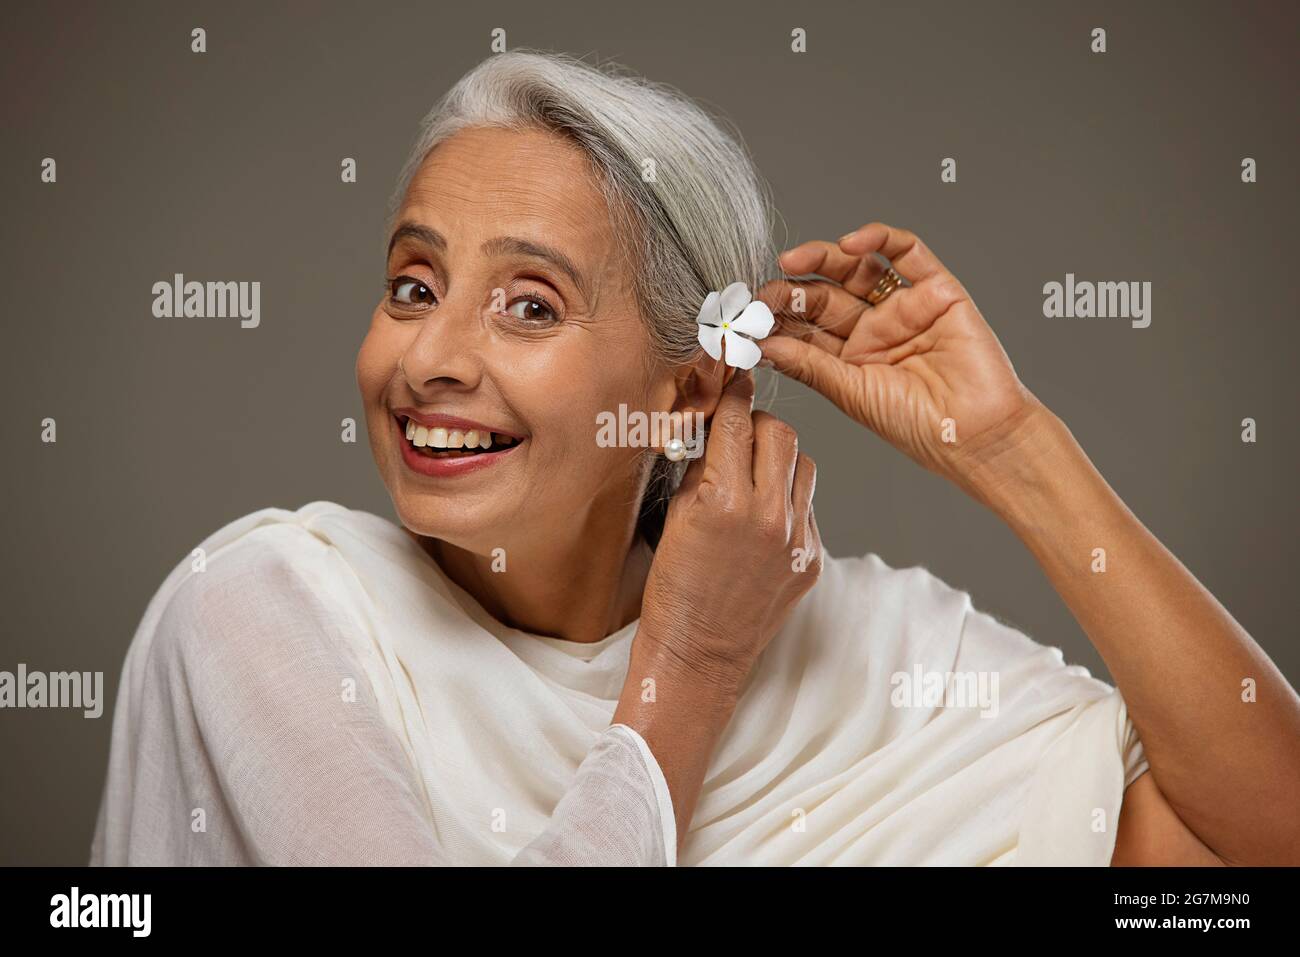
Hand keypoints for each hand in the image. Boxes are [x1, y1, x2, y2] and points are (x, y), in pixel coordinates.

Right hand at [637, 369, 821, 686]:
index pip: (738, 423)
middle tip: (741, 432)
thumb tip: (716, 427)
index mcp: (726, 502)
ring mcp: (797, 540)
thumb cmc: (675, 590)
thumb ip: (702, 467)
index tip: (735, 382)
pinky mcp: (813, 560)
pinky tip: (763, 519)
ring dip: (780, 461)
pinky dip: (788, 501)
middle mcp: (769, 518)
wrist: (698, 653)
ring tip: (754, 477)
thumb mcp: (676, 517)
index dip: (735, 396)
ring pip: (805, 466)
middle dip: (759, 424)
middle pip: (782, 434)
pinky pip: (809, 508)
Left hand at [756, 222, 1040, 491]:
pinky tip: (851, 242)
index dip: (777, 319)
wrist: (977, 433)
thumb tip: (760, 344)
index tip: (748, 317)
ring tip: (793, 260)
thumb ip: (809, 364)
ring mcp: (904, 308)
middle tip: (766, 291)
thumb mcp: (851, 394)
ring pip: (857, 270)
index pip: (805, 329)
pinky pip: (906, 253)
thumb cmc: (918, 427)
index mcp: (849, 360)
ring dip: (823, 258)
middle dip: (793, 290)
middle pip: (825, 297)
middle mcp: (874, 330)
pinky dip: (879, 239)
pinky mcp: (938, 289)